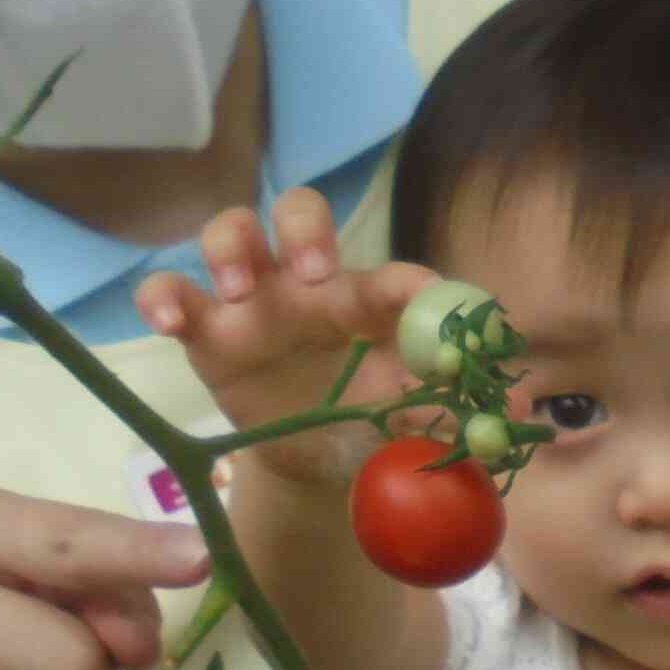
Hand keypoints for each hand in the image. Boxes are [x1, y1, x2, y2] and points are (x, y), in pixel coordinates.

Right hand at [137, 186, 432, 456]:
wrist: (314, 457)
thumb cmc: (368, 414)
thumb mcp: (407, 415)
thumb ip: (451, 408)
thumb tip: (508, 412)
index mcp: (366, 298)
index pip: (389, 277)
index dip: (410, 285)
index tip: (426, 300)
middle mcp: (306, 282)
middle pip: (298, 212)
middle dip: (304, 229)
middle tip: (313, 272)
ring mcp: (251, 299)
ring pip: (231, 231)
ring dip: (232, 247)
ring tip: (239, 289)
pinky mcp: (204, 331)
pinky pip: (171, 293)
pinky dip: (161, 297)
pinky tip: (166, 322)